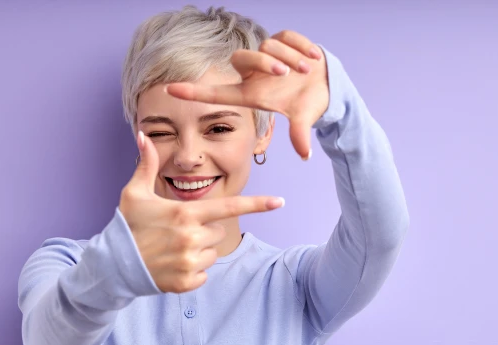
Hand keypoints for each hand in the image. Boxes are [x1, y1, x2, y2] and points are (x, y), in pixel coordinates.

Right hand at [119, 131, 284, 292]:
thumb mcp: (135, 193)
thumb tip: (143, 135)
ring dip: (198, 250)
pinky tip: (172, 265)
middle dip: (203, 229)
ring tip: (173, 249)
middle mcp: (191, 238)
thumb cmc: (126, 225)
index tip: (279, 201)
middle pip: (218, 230)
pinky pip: (204, 274)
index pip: (229, 207)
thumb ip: (147, 164)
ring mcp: (190, 262)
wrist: (112, 265)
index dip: (257, 204)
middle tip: (177, 231)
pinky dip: (192, 271)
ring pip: (212, 252)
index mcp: (185, 213)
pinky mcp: (187, 283)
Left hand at [165, 30, 328, 159]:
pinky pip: (286, 37)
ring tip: (306, 70)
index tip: (169, 90)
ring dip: (290, 58)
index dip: (194, 92)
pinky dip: (302, 46)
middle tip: (287, 74)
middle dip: (265, 63)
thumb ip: (300, 134)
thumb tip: (305, 155)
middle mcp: (253, 74)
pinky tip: (313, 58)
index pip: (217, 93)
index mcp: (252, 93)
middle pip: (241, 58)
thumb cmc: (307, 102)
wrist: (327, 84)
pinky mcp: (282, 40)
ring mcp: (266, 55)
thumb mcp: (303, 118)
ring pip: (267, 46)